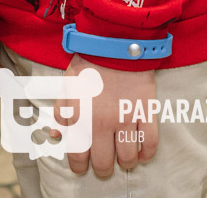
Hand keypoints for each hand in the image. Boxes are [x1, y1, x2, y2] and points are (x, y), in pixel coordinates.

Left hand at [56, 54, 158, 177]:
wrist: (115, 38)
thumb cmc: (89, 61)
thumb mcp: (67, 85)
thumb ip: (61, 112)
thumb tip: (57, 137)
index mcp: (79, 116)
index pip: (78, 156)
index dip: (80, 167)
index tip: (83, 167)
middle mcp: (101, 122)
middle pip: (104, 163)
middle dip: (104, 169)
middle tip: (105, 165)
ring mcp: (125, 117)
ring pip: (128, 158)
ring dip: (126, 162)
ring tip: (125, 158)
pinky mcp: (145, 110)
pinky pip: (150, 143)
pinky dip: (147, 153)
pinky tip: (142, 152)